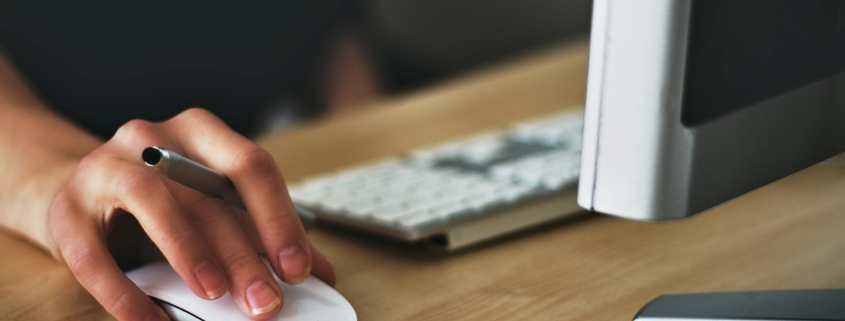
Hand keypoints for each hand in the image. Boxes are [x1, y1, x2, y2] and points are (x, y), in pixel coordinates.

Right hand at [48, 108, 334, 320]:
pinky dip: (125, 293)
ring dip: (189, 251)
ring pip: (152, 201)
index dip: (278, 219)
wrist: (81, 192)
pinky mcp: (66, 210)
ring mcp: (103, 168)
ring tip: (215, 294)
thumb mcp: (213, 206)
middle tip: (267, 301)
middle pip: (207, 194)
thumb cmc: (162, 200)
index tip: (299, 269)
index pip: (250, 166)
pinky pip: (93, 254)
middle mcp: (152, 138)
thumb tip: (318, 271)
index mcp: (200, 133)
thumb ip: (261, 232)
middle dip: (243, 253)